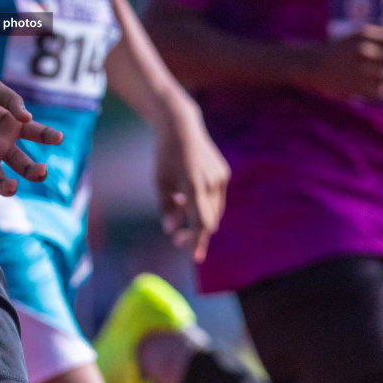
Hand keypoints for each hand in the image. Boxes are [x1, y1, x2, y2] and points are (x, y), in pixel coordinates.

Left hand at [0, 73, 62, 195]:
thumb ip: (11, 100)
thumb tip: (28, 117)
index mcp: (12, 127)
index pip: (37, 134)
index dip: (49, 136)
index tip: (58, 138)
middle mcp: (1, 146)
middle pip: (24, 165)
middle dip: (34, 171)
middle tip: (41, 171)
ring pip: (1, 180)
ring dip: (8, 187)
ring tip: (12, 187)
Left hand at [154, 117, 228, 261]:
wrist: (181, 126)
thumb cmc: (165, 155)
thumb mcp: (159, 181)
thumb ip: (166, 207)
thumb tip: (171, 231)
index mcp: (193, 185)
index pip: (200, 222)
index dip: (198, 240)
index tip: (194, 256)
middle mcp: (210, 183)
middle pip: (209, 220)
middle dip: (196, 233)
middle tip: (178, 241)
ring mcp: (220, 177)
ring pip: (215, 210)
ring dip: (201, 220)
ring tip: (181, 221)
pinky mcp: (223, 173)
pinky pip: (216, 197)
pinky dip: (205, 205)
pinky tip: (188, 200)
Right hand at [298, 25, 382, 99]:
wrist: (312, 64)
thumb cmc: (339, 49)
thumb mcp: (357, 36)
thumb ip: (382, 35)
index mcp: (363, 35)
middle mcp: (362, 51)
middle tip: (380, 64)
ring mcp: (359, 69)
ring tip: (373, 74)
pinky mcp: (356, 87)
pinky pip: (380, 91)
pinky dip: (378, 89)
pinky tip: (369, 84)